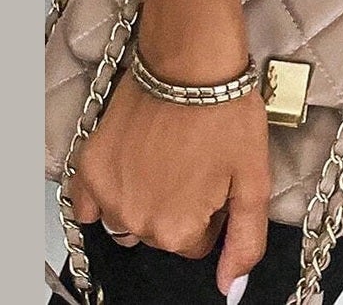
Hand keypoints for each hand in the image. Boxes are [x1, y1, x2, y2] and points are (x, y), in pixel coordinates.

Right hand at [63, 33, 270, 296]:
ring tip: (166, 157)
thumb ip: (245, 241)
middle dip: (181, 205)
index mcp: (177, 230)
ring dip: (145, 200)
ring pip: (129, 220)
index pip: (198, 244)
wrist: (191, 60)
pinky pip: (89, 204)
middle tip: (197, 160)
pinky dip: (106, 194)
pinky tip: (129, 166)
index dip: (212, 209)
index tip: (217, 175)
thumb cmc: (226, 113)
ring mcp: (107, 195)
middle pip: (162, 233)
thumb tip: (231, 289)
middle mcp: (136, 222)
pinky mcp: (88, 167)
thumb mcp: (254, 179)